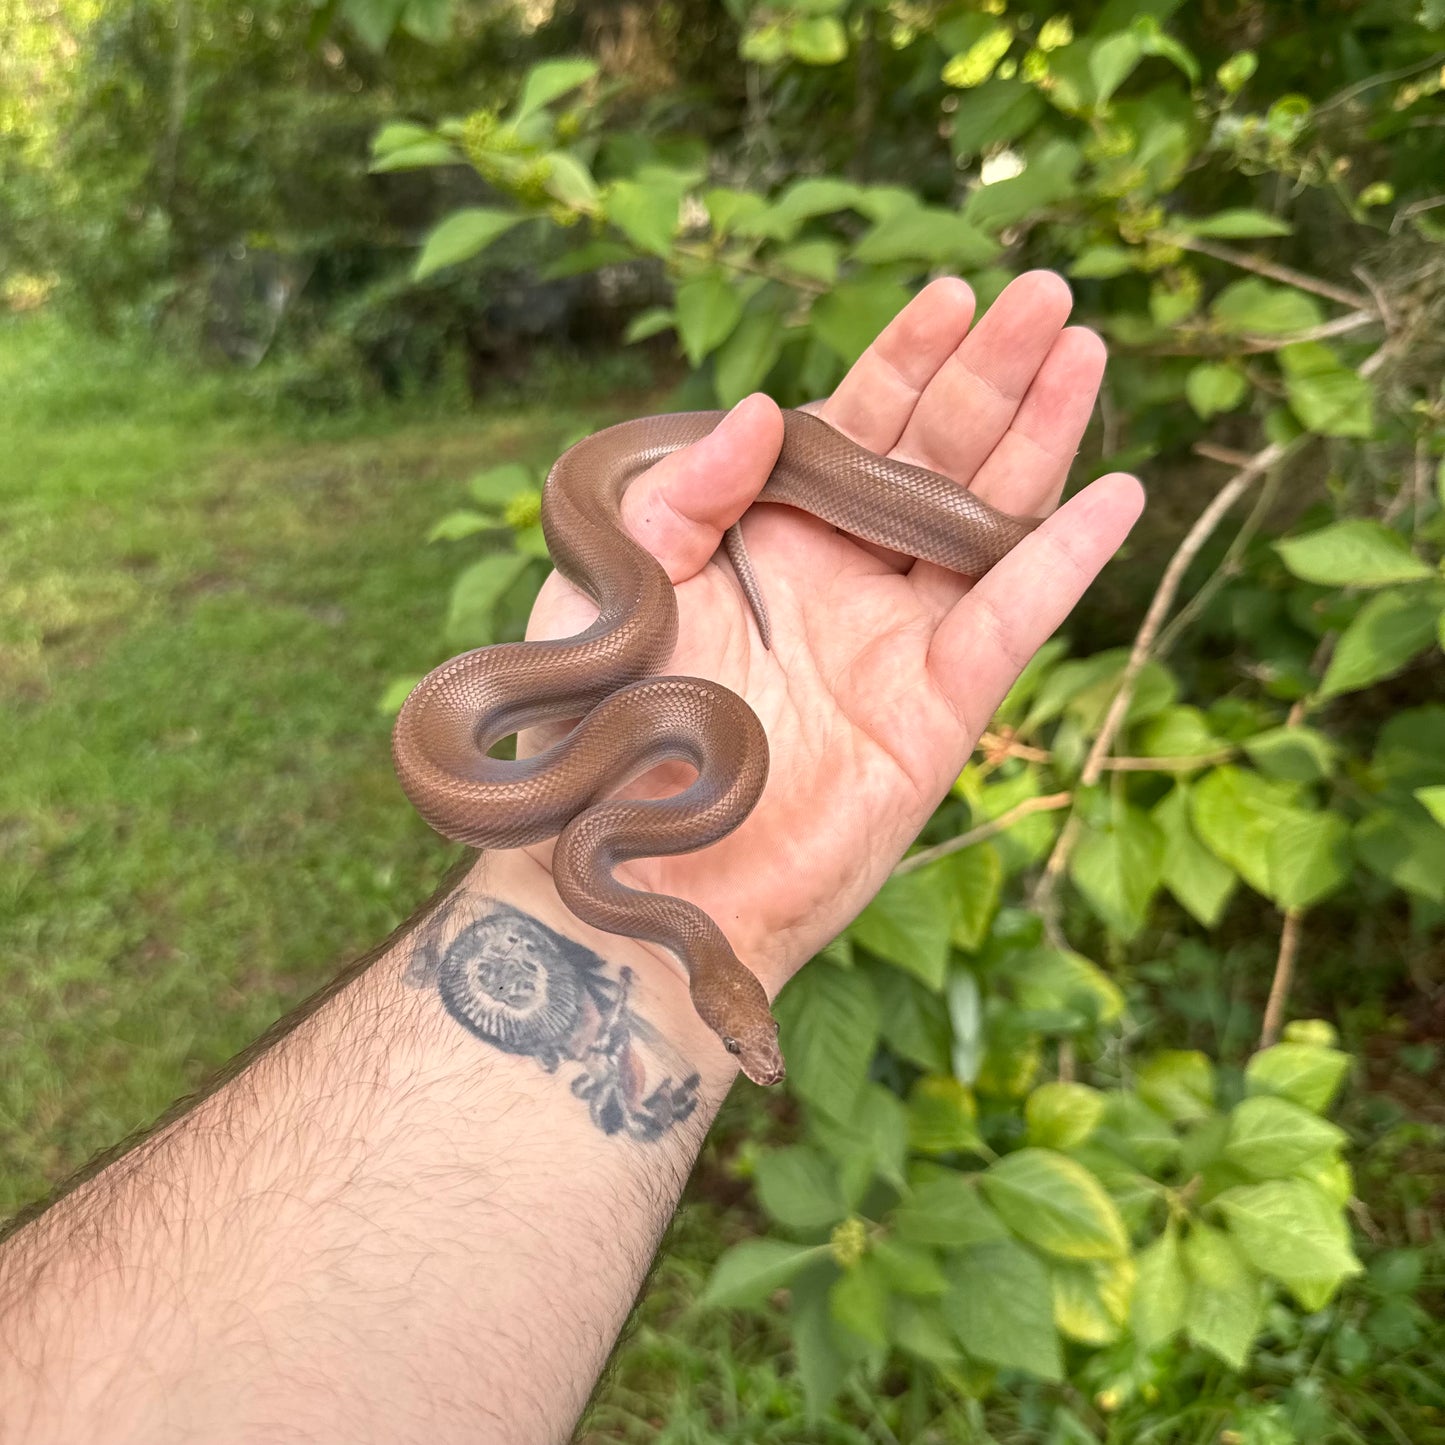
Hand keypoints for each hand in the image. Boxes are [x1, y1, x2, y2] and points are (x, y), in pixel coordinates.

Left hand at [520, 271, 1143, 994]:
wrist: (623, 874)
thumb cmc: (599, 736)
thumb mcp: (619, 587)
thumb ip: (685, 493)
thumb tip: (770, 407)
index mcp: (769, 540)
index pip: (852, 428)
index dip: (903, 361)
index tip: (948, 293)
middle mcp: (843, 580)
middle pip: (936, 457)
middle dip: (991, 374)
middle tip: (1047, 294)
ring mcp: (894, 644)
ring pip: (986, 521)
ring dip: (1041, 438)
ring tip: (1085, 350)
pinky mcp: (931, 715)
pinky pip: (1005, 624)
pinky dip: (1060, 563)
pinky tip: (1115, 494)